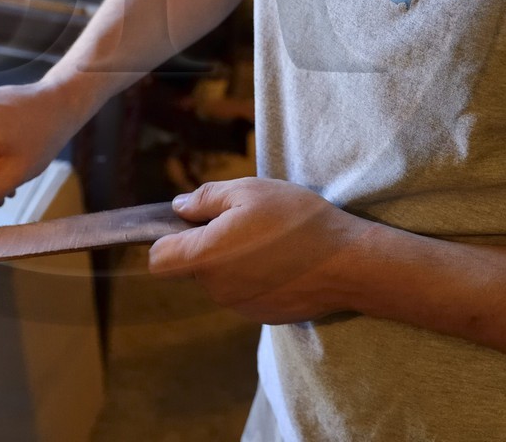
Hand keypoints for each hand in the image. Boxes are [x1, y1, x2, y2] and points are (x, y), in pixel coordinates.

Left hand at [149, 178, 371, 323]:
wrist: (347, 263)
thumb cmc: (296, 221)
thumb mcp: (248, 191)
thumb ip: (205, 199)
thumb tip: (179, 207)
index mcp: (206, 257)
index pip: (159, 260)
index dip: (166, 239)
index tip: (189, 224)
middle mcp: (217, 289)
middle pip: (192, 267)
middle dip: (206, 245)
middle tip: (241, 222)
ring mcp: (240, 306)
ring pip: (219, 280)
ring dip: (232, 261)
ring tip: (266, 240)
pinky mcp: (262, 315)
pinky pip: (243, 292)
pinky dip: (254, 277)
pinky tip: (281, 260)